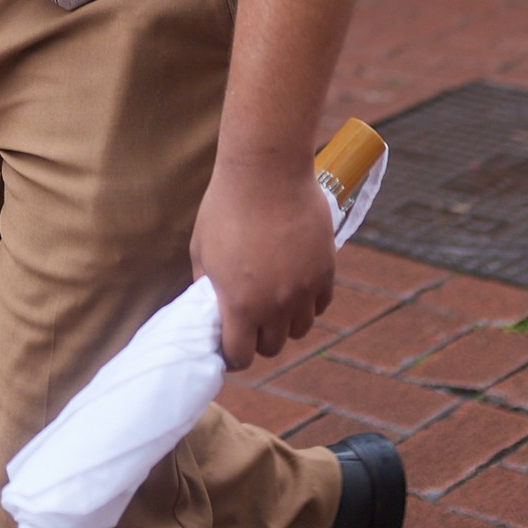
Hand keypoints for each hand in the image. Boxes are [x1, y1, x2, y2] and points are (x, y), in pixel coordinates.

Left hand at [190, 159, 334, 370]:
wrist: (266, 171)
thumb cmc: (225, 207)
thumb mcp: (202, 251)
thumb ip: (208, 288)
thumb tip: (211, 308)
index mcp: (240, 305)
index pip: (240, 356)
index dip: (232, 356)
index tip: (229, 347)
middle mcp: (275, 304)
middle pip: (272, 346)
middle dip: (258, 339)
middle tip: (251, 322)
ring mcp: (304, 289)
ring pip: (300, 328)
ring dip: (286, 322)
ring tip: (275, 303)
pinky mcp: (325, 270)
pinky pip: (321, 303)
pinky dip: (309, 302)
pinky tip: (296, 286)